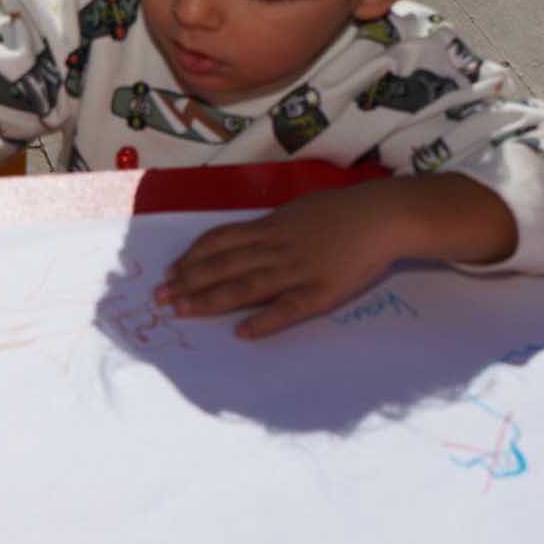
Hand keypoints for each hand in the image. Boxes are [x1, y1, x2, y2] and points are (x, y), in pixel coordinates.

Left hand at [153, 175, 517, 339]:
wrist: (383, 216)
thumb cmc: (342, 211)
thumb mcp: (299, 210)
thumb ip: (271, 227)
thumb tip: (242, 239)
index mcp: (271, 226)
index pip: (219, 241)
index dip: (191, 258)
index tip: (169, 272)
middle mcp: (276, 247)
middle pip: (223, 265)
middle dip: (188, 282)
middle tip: (160, 298)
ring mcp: (297, 270)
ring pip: (245, 286)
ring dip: (210, 300)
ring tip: (183, 312)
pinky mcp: (320, 292)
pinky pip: (286, 309)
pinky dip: (262, 321)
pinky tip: (241, 333)